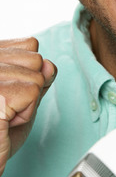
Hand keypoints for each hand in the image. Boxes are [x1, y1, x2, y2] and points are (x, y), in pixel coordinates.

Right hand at [0, 37, 56, 175]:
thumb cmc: (0, 132)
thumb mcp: (23, 97)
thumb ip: (38, 76)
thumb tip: (49, 65)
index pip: (30, 44)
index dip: (28, 73)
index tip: (8, 93)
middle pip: (36, 59)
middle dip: (29, 89)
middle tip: (6, 108)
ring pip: (37, 77)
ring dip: (27, 104)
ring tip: (4, 116)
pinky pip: (34, 92)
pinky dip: (25, 113)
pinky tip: (4, 122)